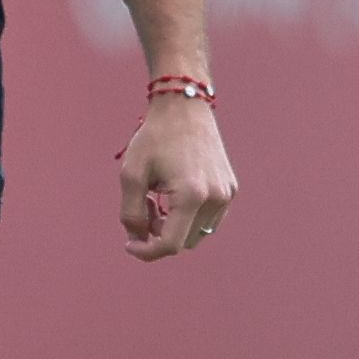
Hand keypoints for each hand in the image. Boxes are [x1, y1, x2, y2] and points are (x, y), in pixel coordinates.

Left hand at [119, 96, 236, 261]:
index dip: (146, 252)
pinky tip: (173, 195)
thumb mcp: (131, 174)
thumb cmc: (154, 138)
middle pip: (184, 243)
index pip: (170, 244)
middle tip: (143, 209)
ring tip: (157, 199)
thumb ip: (130, 213)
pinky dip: (189, 218)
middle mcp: (215, 198)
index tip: (129, 245)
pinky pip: (208, 220)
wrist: (184, 106)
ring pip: (197, 234)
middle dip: (159, 235)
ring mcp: (227, 194)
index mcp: (191, 195)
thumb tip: (138, 241)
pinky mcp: (230, 189)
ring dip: (175, 227)